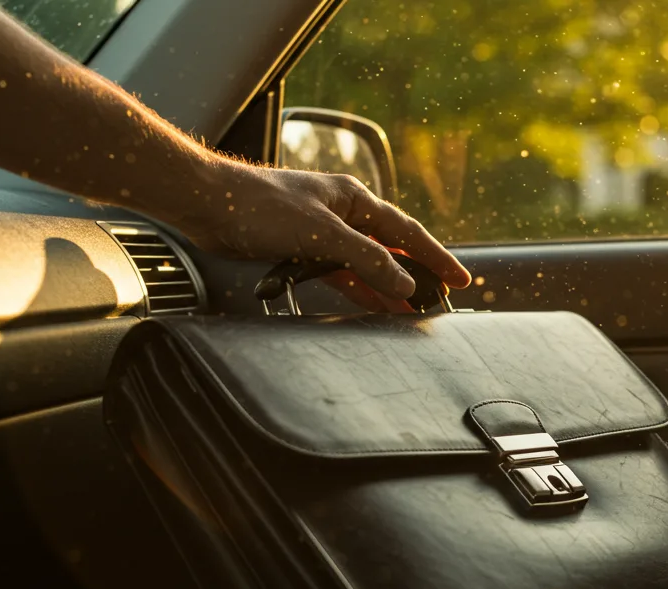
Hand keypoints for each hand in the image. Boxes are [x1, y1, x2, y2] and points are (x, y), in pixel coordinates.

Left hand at [170, 157, 471, 306]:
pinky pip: (340, 272)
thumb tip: (403, 283)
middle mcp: (342, 213)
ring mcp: (322, 232)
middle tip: (439, 302)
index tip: (459, 280)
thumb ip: (367, 259)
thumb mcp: (323, 234)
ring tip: (409, 312)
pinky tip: (371, 304)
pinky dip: (357, 288)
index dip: (435, 257)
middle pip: (390, 248)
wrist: (208, 204)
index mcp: (354, 198)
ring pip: (366, 263)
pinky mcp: (300, 249)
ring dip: (386, 287)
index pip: (406, 230)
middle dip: (414, 275)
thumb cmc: (261, 206)